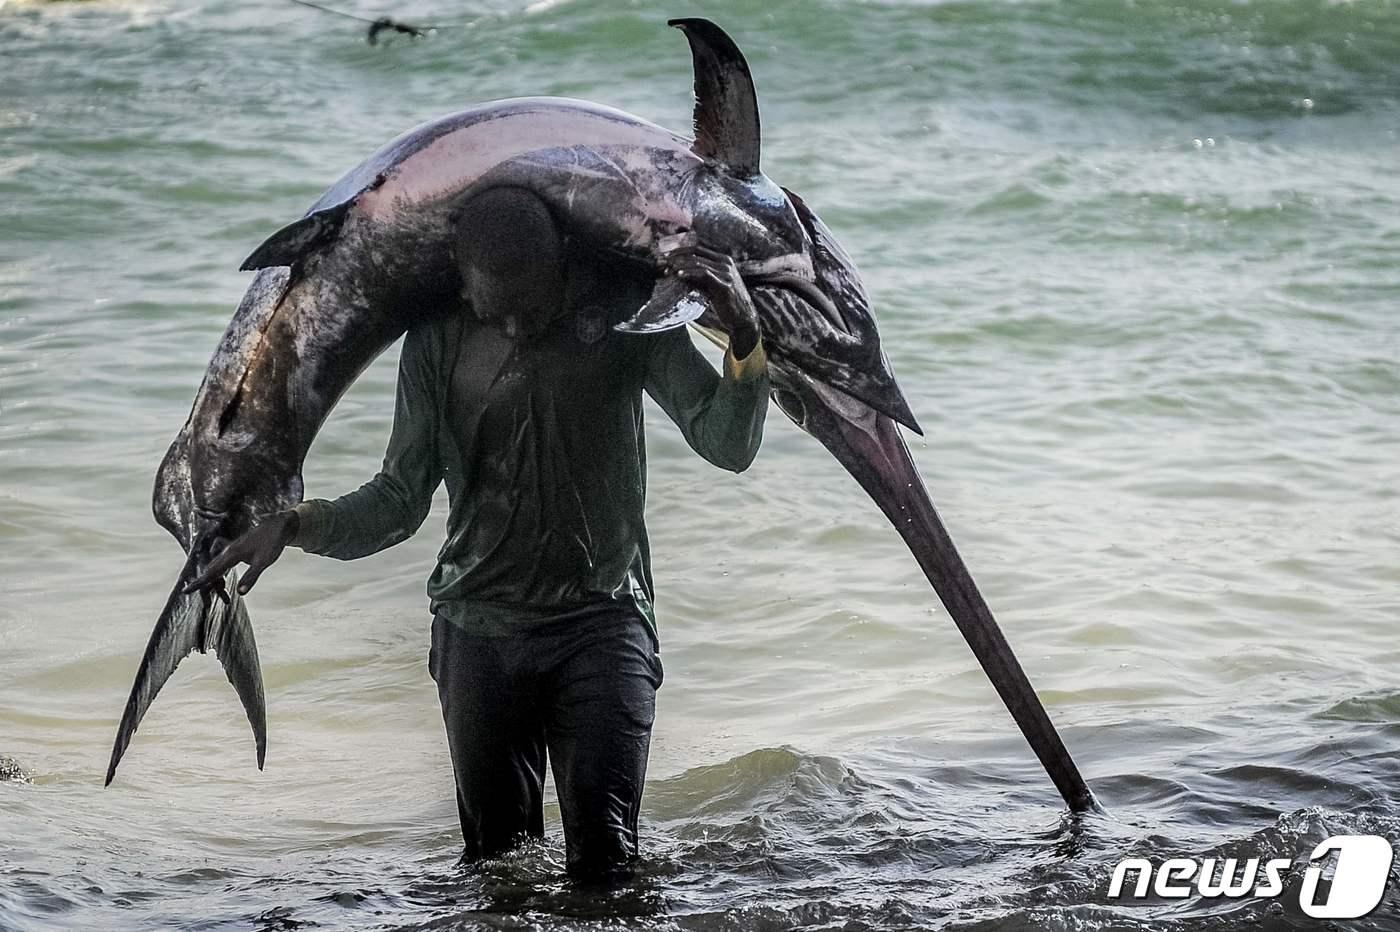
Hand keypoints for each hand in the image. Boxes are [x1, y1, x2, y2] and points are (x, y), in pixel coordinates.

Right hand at [183, 510, 299, 596]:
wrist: (278, 526)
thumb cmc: (272, 542)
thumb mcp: (263, 562)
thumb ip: (251, 577)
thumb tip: (240, 593)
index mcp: (231, 554)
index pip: (211, 572)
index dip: (199, 583)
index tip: (185, 591)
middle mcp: (228, 551)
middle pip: (211, 570)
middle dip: (205, 584)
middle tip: (200, 597)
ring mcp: (232, 549)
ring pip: (216, 566)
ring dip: (213, 579)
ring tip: (216, 594)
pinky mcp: (237, 550)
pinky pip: (222, 562)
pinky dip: (219, 572)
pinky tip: (221, 577)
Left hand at [660, 240, 760, 358]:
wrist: (742, 318)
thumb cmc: (726, 303)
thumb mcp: (712, 285)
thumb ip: (699, 277)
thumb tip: (678, 271)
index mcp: (723, 260)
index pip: (698, 248)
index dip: (680, 250)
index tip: (666, 256)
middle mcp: (726, 263)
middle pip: (696, 253)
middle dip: (677, 256)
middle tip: (662, 262)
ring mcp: (726, 273)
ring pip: (698, 262)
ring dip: (680, 265)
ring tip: (667, 270)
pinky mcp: (724, 284)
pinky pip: (703, 274)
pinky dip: (689, 273)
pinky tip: (679, 275)